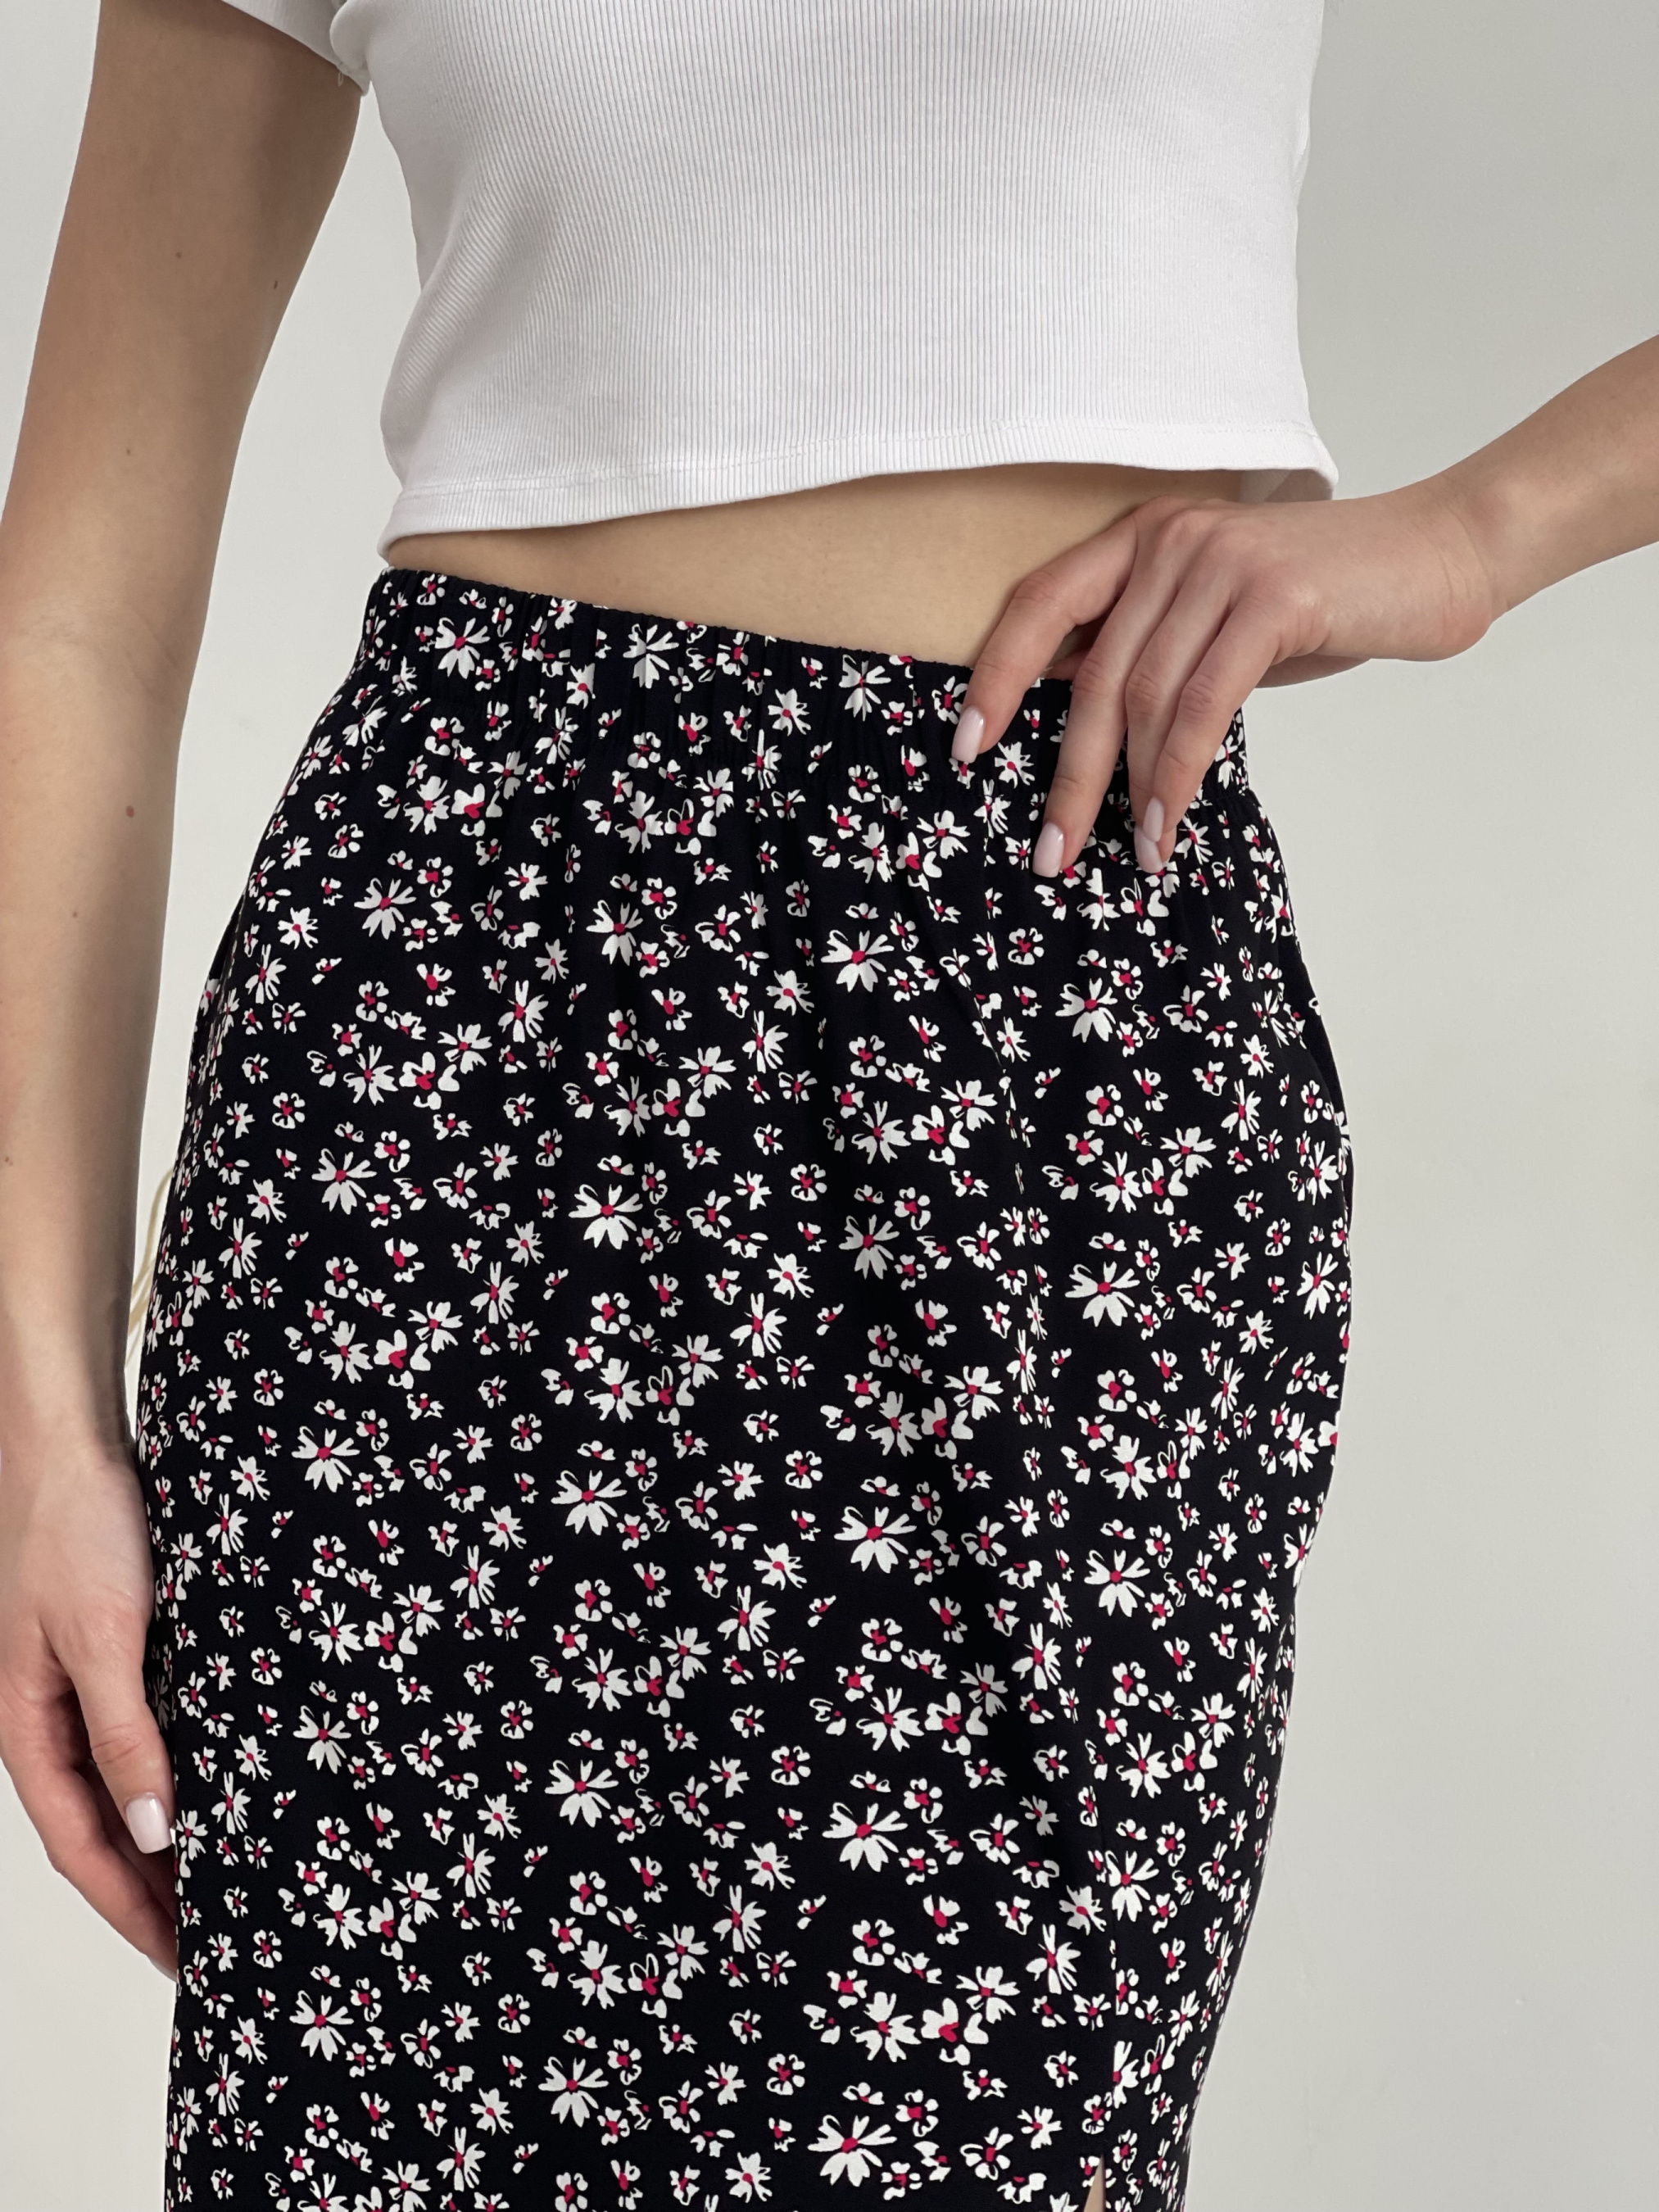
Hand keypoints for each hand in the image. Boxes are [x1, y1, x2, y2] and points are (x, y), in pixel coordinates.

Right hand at [0, 1437, 176, 1977]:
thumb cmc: (78, 1529)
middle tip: (218, 1942)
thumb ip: (126, 1736)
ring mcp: (83, 1690)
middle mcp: (52, 1722)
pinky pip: (146, 1738)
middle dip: (154, 1893)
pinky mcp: (118, 1655)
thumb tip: (155, 1831)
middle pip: (104, 1832)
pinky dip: (180, 1777)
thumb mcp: (107, 1639)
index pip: (84, 1850)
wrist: (74, 1443)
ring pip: (127, 1788)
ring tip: (228, 1886)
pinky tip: (223, 1791)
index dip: (132, 1911)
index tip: (183, 1960)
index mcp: (31, 1731)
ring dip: (171, 1840)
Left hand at [952, 475, 1503, 875]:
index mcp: (1143, 536)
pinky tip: (1166, 825)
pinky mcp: (1271, 598)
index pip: (1040, 605)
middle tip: (1049, 852)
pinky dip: (1177, 776)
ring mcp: (1219, 563)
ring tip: (1128, 855)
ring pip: (1143, 699)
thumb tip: (1089, 730)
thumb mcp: (1220, 617)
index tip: (965, 748)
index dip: (996, 678)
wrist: (1442, 553)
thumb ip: (1156, 651)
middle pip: (1092, 674)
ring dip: (1129, 790)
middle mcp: (1170, 540)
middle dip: (1067, 774)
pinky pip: (1202, 707)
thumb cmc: (1330, 597)